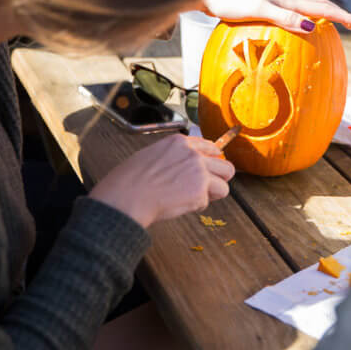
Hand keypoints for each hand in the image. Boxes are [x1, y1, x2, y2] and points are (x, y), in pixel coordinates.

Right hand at [89, 134, 235, 227]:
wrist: (126, 196)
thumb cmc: (129, 181)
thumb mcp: (150, 155)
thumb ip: (172, 158)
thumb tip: (182, 169)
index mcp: (179, 142)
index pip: (209, 147)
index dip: (210, 161)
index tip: (208, 170)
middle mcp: (193, 154)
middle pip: (225, 165)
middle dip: (218, 179)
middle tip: (204, 189)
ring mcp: (199, 171)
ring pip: (224, 185)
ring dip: (211, 194)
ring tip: (191, 198)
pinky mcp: (200, 190)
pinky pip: (208, 202)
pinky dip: (197, 206)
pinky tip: (179, 204)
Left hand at [201, 0, 350, 32]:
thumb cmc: (228, 2)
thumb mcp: (258, 10)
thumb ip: (283, 17)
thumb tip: (311, 27)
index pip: (321, 8)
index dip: (342, 16)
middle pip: (319, 4)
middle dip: (339, 13)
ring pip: (307, 4)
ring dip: (326, 12)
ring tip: (336, 20)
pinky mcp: (264, 2)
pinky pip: (294, 8)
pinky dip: (307, 14)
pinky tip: (300, 22)